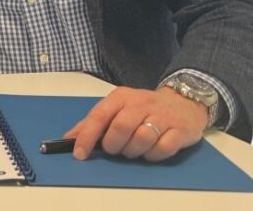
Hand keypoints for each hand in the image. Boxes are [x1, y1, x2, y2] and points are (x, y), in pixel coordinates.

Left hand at [64, 86, 207, 161]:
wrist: (184, 102)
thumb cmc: (143, 108)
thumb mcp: (117, 108)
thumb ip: (94, 122)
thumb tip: (68, 138)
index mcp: (121, 97)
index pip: (99, 116)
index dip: (87, 136)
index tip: (80, 154)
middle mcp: (141, 103)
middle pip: (120, 127)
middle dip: (114, 145)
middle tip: (115, 149)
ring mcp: (162, 116)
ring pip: (142, 138)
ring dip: (134, 151)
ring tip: (133, 149)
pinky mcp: (180, 130)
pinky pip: (163, 149)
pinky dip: (153, 155)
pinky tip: (151, 151)